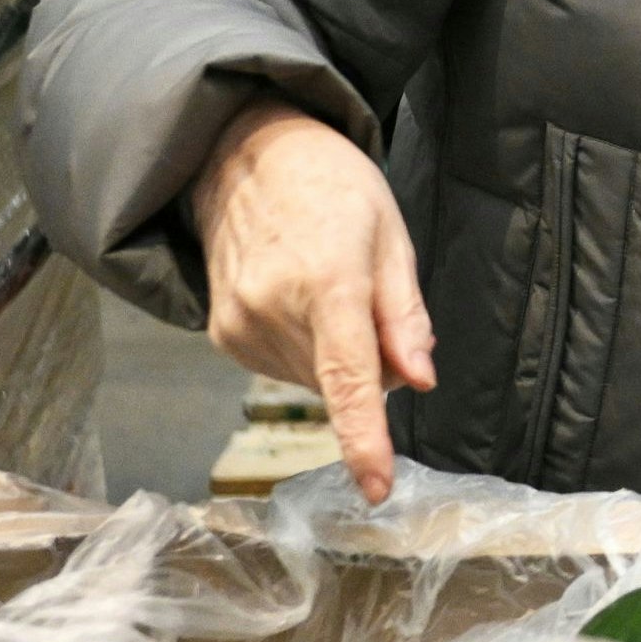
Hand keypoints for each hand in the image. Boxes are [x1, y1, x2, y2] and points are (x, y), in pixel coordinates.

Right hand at [188, 98, 434, 502]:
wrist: (244, 154)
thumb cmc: (330, 186)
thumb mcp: (390, 235)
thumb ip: (404, 315)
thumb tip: (419, 381)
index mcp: (327, 281)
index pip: (348, 379)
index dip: (364, 440)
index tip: (376, 486)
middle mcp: (273, 309)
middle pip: (341, 382)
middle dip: (370, 364)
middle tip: (370, 300)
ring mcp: (239, 324)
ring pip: (312, 381)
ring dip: (333, 356)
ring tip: (326, 286)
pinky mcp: (221, 334)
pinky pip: (281, 368)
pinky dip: (303, 350)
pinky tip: (297, 299)